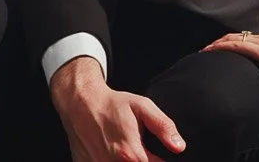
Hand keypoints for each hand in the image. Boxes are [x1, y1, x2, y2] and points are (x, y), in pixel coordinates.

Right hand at [50, 58, 185, 160]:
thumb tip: (179, 147)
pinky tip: (110, 153)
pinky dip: (109, 161)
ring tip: (125, 151)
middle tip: (141, 152)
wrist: (80, 103)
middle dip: (144, 160)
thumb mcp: (142, 107)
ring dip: (126, 161)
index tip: (155, 156)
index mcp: (132, 154)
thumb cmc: (112, 105)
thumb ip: (163, 127)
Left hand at [202, 31, 258, 76]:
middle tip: (205, 51)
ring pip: (233, 39)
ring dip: (216, 44)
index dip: (230, 44)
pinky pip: (237, 45)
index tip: (218, 51)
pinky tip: (212, 50)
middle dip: (219, 43)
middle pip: (235, 37)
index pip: (246, 40)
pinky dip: (222, 47)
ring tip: (204, 52)